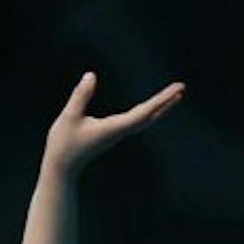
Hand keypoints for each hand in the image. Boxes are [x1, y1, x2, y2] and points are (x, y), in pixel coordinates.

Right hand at [41, 72, 184, 177]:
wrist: (62, 168)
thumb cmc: (64, 144)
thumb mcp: (69, 117)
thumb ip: (81, 96)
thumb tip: (91, 75)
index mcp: (114, 128)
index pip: (143, 112)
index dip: (160, 100)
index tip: (175, 90)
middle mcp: (120, 131)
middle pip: (149, 116)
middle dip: (166, 102)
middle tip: (181, 87)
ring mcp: (117, 134)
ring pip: (145, 120)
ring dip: (160, 107)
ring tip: (175, 95)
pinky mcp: (113, 134)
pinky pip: (137, 121)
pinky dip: (148, 112)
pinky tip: (152, 107)